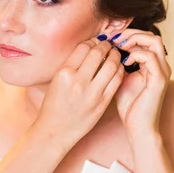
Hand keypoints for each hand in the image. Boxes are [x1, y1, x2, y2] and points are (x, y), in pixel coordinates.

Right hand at [36, 36, 124, 151]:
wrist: (55, 131)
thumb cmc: (54, 105)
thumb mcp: (56, 80)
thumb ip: (71, 65)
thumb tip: (89, 49)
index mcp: (64, 73)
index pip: (83, 47)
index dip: (92, 41)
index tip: (95, 41)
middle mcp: (78, 81)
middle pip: (98, 53)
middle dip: (106, 45)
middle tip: (108, 45)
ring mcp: (92, 93)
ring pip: (111, 65)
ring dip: (115, 56)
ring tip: (115, 54)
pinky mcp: (102, 103)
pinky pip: (116, 81)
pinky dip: (120, 70)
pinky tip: (118, 68)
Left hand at [112, 29, 171, 137]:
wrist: (138, 127)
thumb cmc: (128, 105)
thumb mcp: (120, 78)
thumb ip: (117, 64)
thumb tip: (104, 49)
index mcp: (153, 64)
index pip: (144, 37)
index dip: (127, 34)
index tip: (109, 38)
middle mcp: (161, 65)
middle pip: (151, 34)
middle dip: (130, 33)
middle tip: (113, 39)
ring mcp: (162, 71)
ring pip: (154, 40)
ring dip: (134, 40)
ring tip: (118, 47)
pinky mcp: (159, 79)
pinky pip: (150, 57)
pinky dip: (136, 54)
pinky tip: (124, 62)